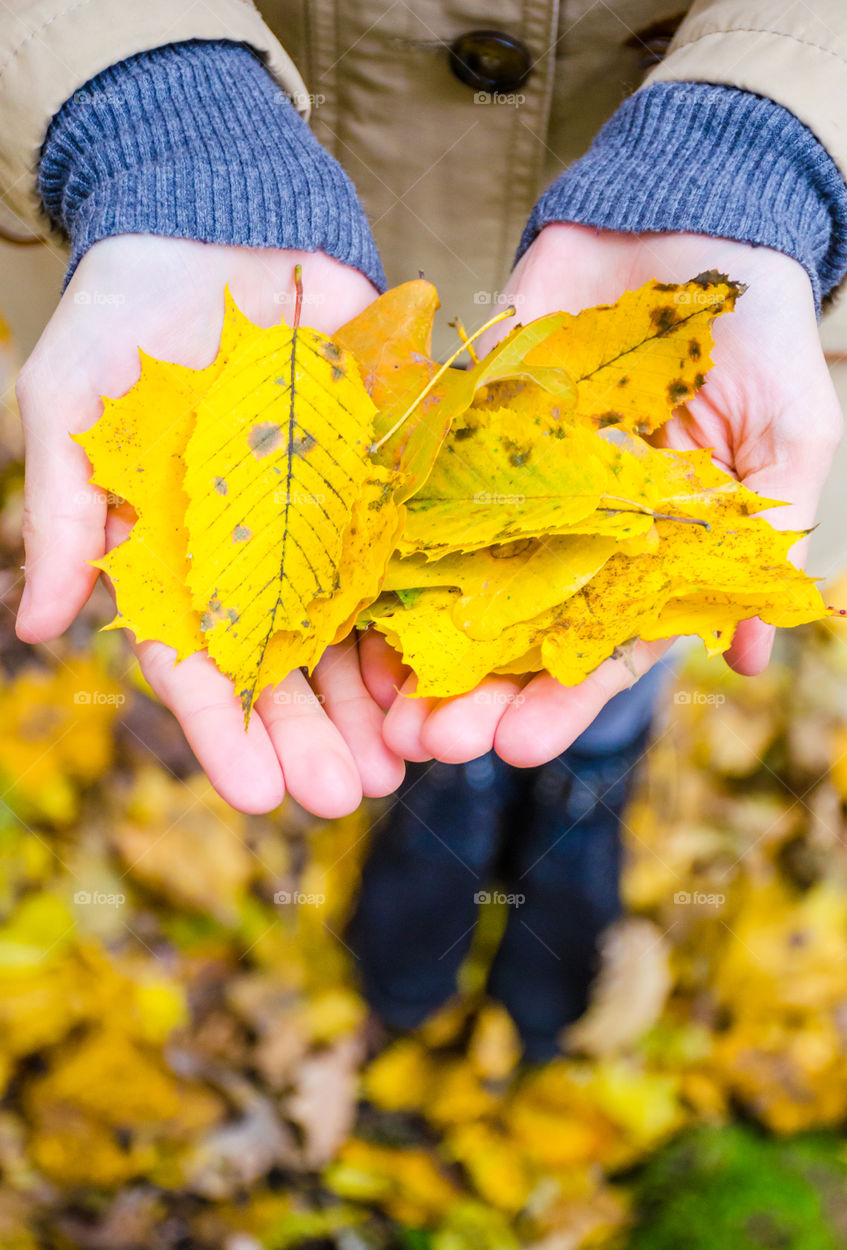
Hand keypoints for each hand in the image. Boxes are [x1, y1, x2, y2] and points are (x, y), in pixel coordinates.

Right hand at [16, 235, 404, 814]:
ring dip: (377, 698)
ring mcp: (319, 521)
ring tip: (407, 762)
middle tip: (345, 798)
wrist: (212, 224)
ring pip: (351, 627)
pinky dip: (425, 608)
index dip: (225, 731)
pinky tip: (449, 665)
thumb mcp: (71, 406)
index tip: (258, 795)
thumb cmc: (122, 316)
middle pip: (285, 663)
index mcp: (175, 556)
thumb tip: (37, 625)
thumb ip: (68, 512)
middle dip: (313, 734)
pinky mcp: (376, 477)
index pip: (196, 659)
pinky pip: (406, 552)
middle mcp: (253, 555)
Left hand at [372, 223, 842, 767]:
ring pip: (456, 574)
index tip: (522, 746)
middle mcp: (569, 529)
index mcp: (642, 549)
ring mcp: (512, 480)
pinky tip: (350, 590)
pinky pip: (419, 484)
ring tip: (381, 698)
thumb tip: (749, 660)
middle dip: (474, 690)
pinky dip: (387, 536)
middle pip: (513, 629)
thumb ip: (766, 534)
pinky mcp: (464, 424)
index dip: (562, 699)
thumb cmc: (758, 332)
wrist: (690, 217)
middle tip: (431, 743)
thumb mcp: (788, 434)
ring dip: (418, 639)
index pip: (598, 644)